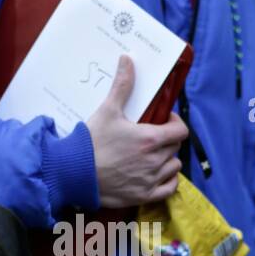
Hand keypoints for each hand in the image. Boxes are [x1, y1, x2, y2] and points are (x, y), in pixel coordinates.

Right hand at [86, 55, 187, 207]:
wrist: (74, 173)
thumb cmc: (91, 142)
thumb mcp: (108, 110)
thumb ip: (122, 86)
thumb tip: (128, 59)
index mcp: (151, 139)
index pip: (181, 130)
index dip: (175, 123)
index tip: (164, 120)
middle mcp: (155, 161)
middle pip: (175, 147)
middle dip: (167, 139)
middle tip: (153, 136)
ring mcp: (150, 180)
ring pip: (173, 167)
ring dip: (167, 159)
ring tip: (153, 155)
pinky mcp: (143, 196)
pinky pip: (169, 188)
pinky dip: (167, 181)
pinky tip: (157, 174)